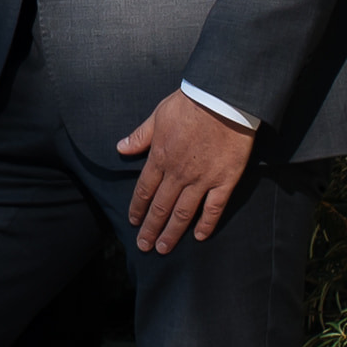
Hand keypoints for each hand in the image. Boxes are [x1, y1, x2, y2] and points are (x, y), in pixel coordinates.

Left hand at [112, 93, 254, 250]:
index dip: (137, 208)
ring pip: (183, 212)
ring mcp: (202, 179)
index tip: (133, 222)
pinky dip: (206, 224)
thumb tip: (120, 148)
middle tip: (144, 246)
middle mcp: (178, 173)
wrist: (223, 98)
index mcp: (160, 157)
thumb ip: (140, 136)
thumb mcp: (158, 115)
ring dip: (172, 232)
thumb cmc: (190, 102)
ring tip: (163, 248)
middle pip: (161, 207)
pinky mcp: (225, 180)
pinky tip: (199, 236)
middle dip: (150, 228)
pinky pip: (214, 207)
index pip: (144, 190)